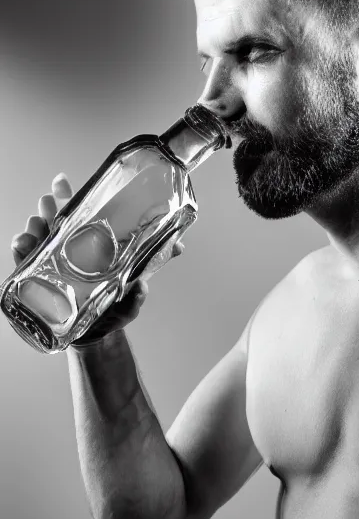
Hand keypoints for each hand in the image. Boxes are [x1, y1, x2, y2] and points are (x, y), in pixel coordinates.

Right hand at [10, 172, 183, 346]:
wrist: (98, 337)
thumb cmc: (117, 309)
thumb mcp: (136, 288)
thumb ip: (153, 267)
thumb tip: (178, 248)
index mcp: (93, 248)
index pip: (81, 217)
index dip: (71, 198)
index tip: (61, 181)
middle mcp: (71, 252)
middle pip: (55, 224)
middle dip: (48, 210)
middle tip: (47, 202)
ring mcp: (54, 267)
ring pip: (39, 241)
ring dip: (34, 230)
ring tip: (35, 226)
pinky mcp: (40, 283)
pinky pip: (26, 266)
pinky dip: (21, 254)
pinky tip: (21, 246)